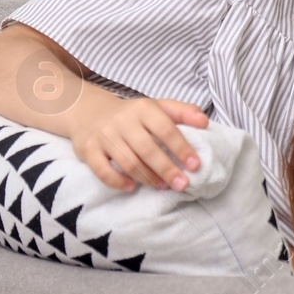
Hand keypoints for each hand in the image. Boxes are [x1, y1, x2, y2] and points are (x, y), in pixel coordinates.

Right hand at [67, 95, 207, 191]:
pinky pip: (102, 170)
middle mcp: (123, 121)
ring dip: (147, 178)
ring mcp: (104, 136)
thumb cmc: (132, 114)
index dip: (182, 148)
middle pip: (148, 149)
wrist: (88, 111)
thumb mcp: (157, 106)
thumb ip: (183, 112)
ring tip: (163, 186)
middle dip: (167, 169)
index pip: (166, 129)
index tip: (195, 165)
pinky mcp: (88, 150)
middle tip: (182, 184)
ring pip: (128, 162)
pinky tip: (131, 187)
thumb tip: (205, 122)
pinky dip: (118, 181)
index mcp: (144, 109)